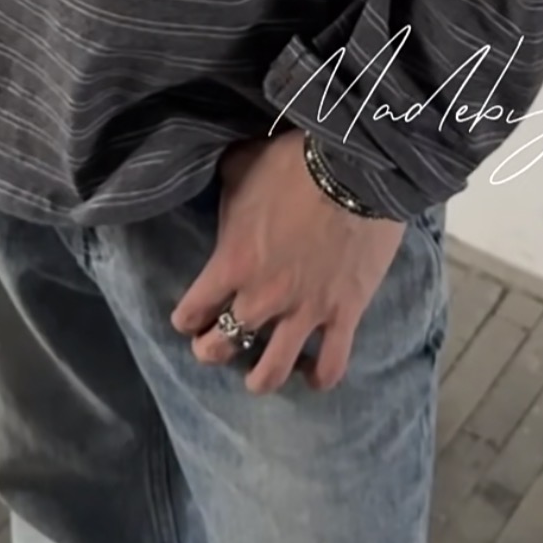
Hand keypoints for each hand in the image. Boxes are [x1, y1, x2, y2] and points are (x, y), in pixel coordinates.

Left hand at [171, 131, 402, 394]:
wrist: (356, 169)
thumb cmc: (295, 163)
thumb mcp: (243, 163)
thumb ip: (225, 182)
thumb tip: (221, 179)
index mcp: (232, 262)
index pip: (192, 311)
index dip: (186, 318)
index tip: (190, 318)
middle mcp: (261, 297)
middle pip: (221, 347)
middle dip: (211, 351)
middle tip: (214, 345)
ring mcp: (304, 311)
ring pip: (272, 371)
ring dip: (259, 379)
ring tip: (257, 376)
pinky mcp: (344, 314)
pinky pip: (331, 365)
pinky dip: (319, 377)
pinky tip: (312, 374)